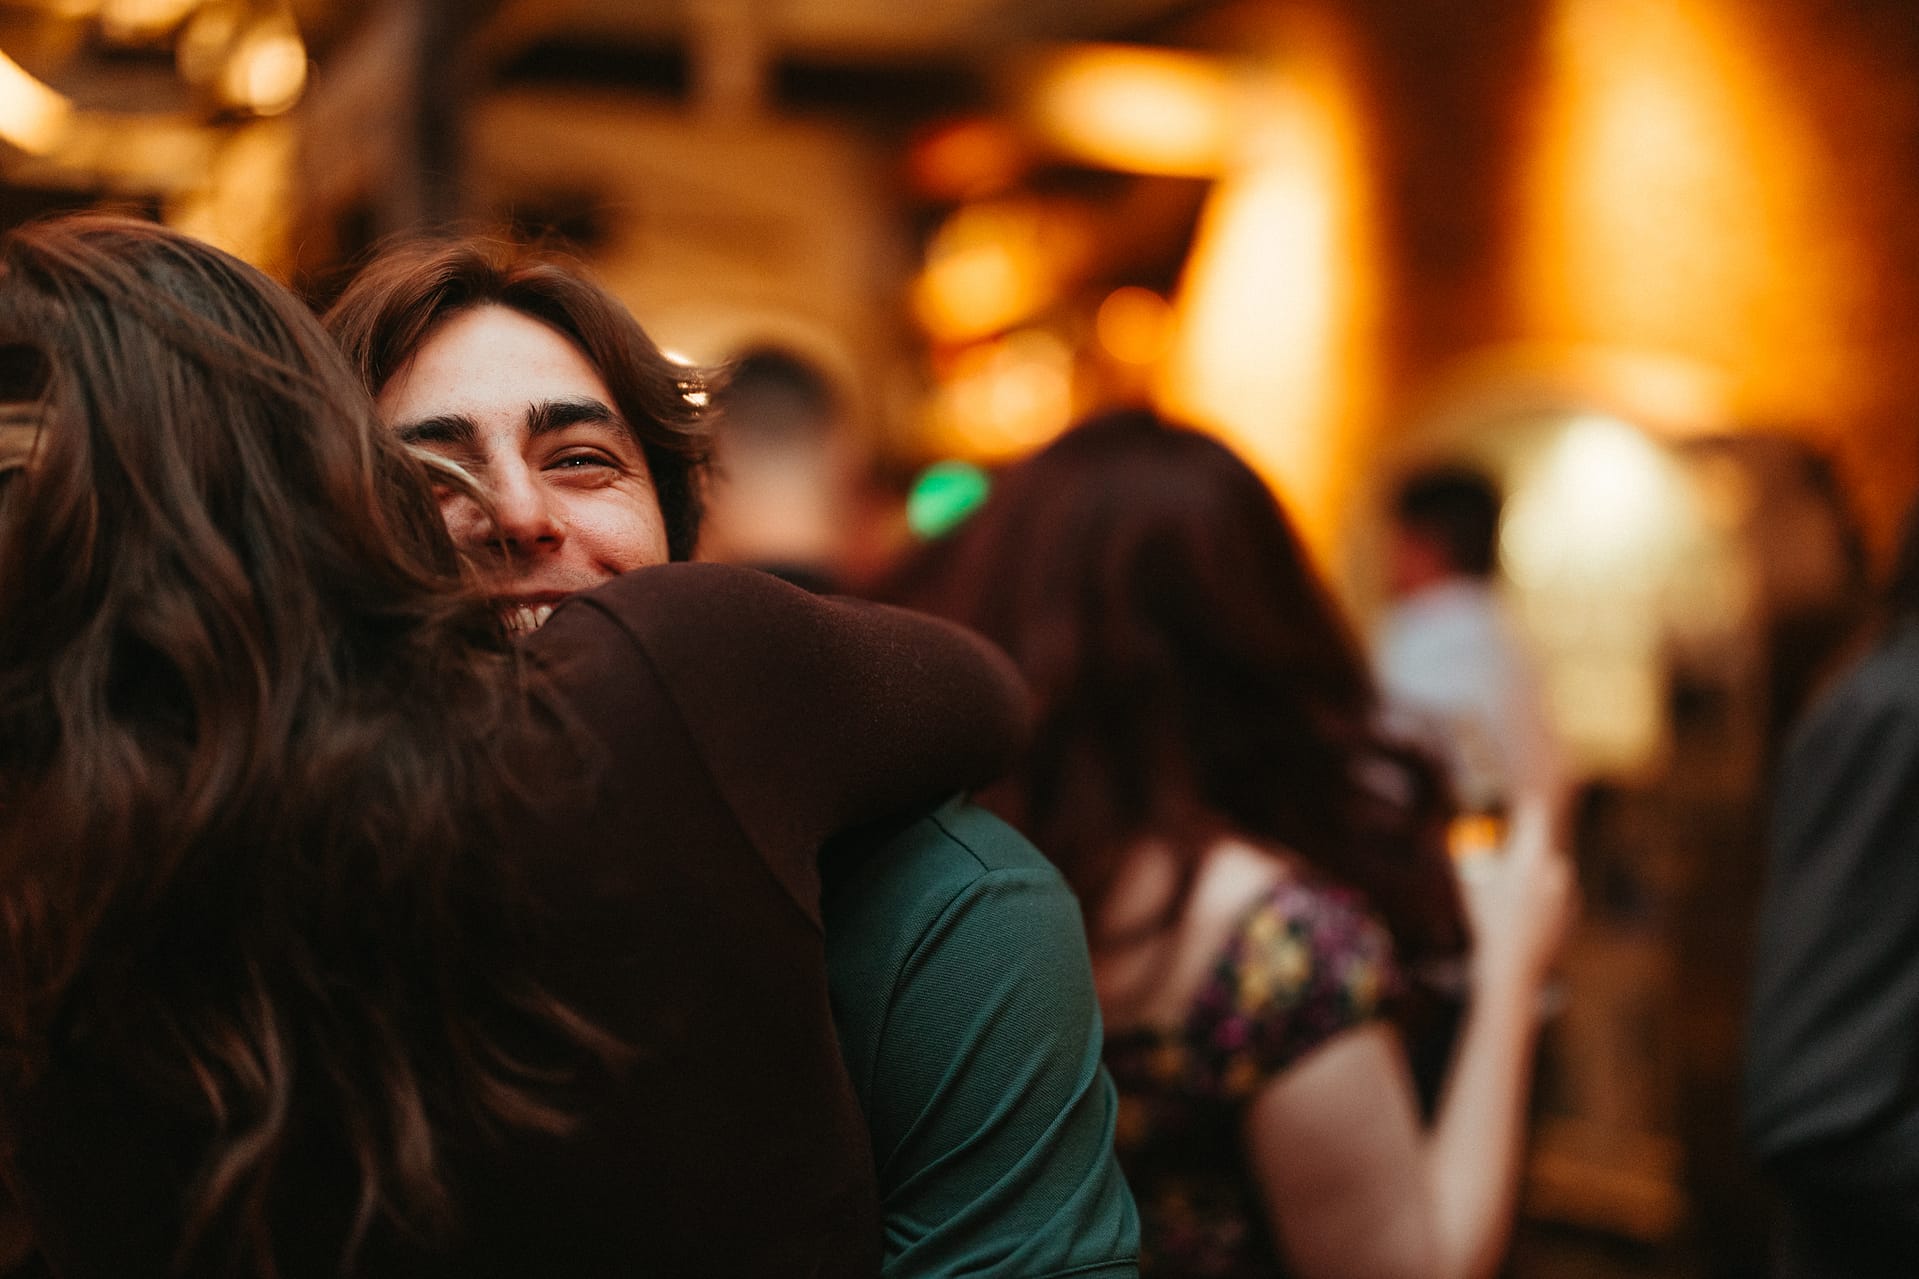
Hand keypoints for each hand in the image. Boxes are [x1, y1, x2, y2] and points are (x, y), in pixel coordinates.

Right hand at [1459, 798, 1576, 991]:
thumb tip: (1466, 825)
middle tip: (1503, 855)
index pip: (1533, 815)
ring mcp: (1567, 892)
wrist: (1512, 966)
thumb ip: (1471, 849)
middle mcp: (1555, 869)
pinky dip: (1541, 898)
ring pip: (1547, 871)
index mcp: (1531, 856)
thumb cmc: (1486, 919)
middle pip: (1540, 845)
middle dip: (1523, 847)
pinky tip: (1523, 916)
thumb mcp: (1469, 880)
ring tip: (1510, 897)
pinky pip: (1554, 894)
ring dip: (1532, 874)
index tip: (1516, 802)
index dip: (1523, 806)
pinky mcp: (1572, 912)